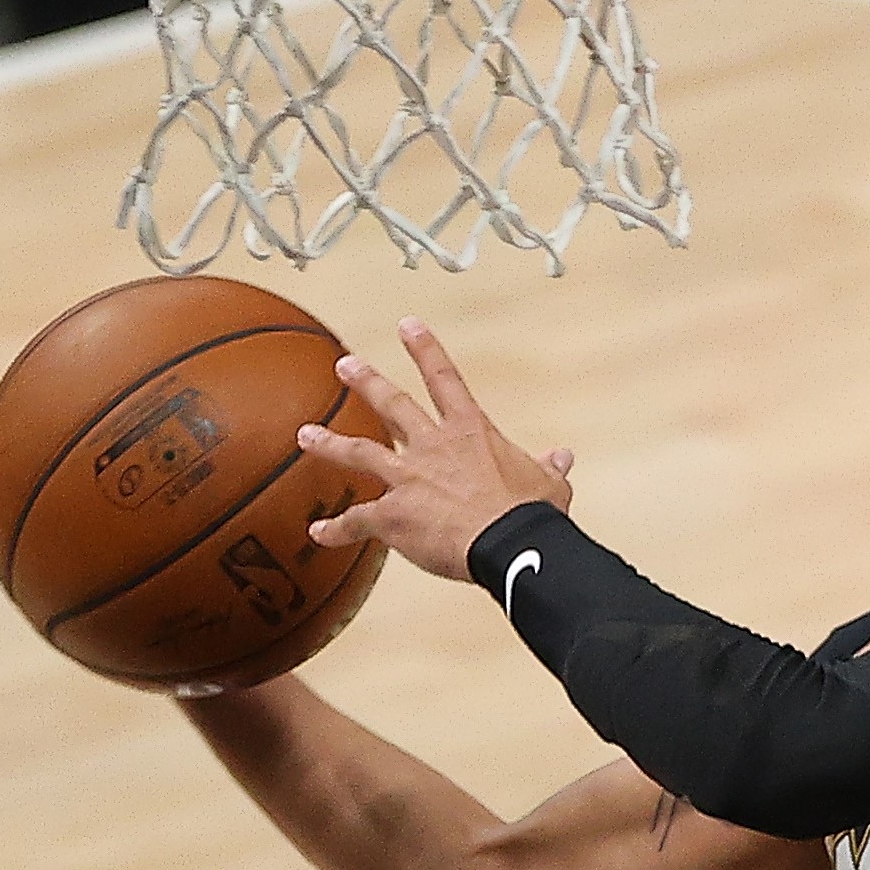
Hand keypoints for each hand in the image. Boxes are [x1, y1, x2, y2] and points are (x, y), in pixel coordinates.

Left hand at [299, 317, 575, 583]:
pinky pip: (356, 520)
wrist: (509, 544)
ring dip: (329, 443)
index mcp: (471, 431)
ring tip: (306, 434)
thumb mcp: (549, 484)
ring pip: (359, 452)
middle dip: (367, 382)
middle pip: (393, 405)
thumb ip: (549, 467)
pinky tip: (319, 532)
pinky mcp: (392, 515)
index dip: (426, 350)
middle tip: (345, 365)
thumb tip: (563, 456)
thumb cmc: (533, 514)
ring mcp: (408, 479)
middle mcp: (433, 446)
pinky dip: (336, 528)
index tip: (408, 325)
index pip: (445, 379)